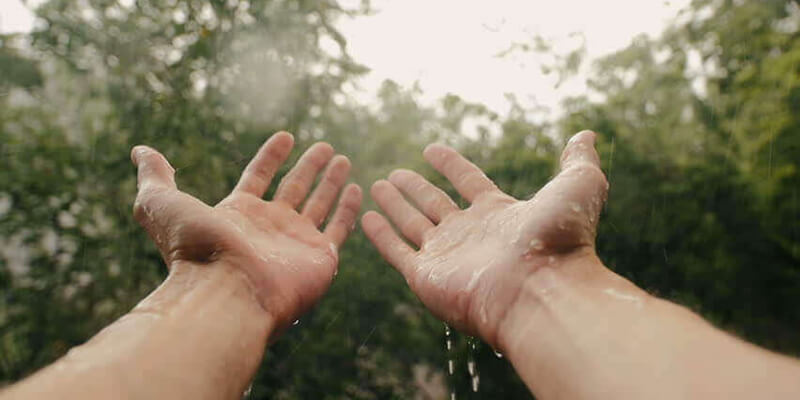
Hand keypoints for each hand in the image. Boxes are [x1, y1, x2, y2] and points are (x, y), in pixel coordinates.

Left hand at [131, 132, 361, 328]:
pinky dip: (348, 209)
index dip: (271, 156)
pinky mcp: (320, 259)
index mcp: (238, 214)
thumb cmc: (193, 251)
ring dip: (331, 181)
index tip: (286, 136)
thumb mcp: (162, 205)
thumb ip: (155, 177)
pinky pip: (339, 229)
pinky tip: (356, 189)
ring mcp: (296, 243)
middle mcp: (269, 228)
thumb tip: (140, 151)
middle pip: (293, 189)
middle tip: (324, 147)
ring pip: (319, 204)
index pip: (259, 177)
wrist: (225, 293)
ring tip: (342, 158)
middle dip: (308, 167)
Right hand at [362, 130, 607, 345]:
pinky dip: (380, 235)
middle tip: (393, 173)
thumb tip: (587, 133)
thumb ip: (578, 159)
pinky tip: (366, 217)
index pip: (468, 182)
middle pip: (435, 204)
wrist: (543, 290)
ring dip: (394, 205)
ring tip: (376, 186)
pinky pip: (397, 251)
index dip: (450, 164)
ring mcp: (447, 256)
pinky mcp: (426, 277)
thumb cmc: (562, 240)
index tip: (431, 149)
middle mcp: (471, 234)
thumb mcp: (579, 185)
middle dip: (414, 188)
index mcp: (500, 214)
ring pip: (412, 224)